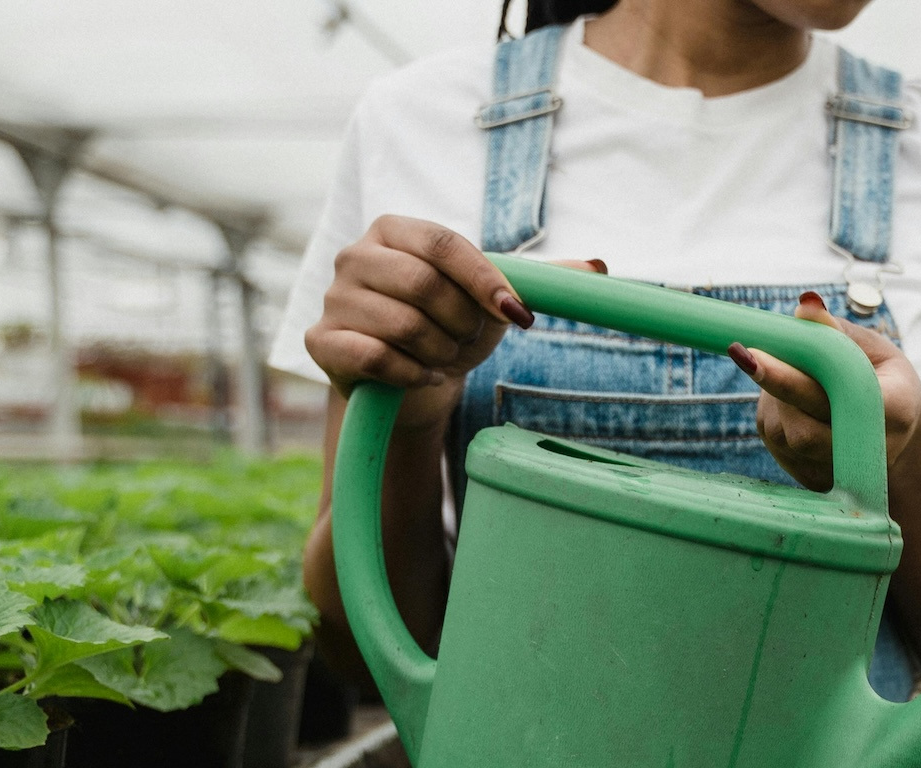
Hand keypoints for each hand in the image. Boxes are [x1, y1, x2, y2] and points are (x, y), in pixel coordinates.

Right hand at [305, 215, 603, 431]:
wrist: (412, 383)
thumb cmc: (452, 328)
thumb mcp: (495, 301)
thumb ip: (539, 281)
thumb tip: (599, 268)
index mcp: (395, 230)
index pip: (445, 244)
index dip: (486, 282)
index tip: (518, 315)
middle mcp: (355, 255)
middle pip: (424, 284)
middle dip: (462, 323)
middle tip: (466, 339)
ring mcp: (333, 298)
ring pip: (403, 325)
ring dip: (441, 351)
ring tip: (442, 356)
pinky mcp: (321, 342)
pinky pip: (377, 358)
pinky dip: (414, 374)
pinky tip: (422, 376)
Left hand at [734, 292, 920, 491]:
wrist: (894, 433)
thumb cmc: (882, 379)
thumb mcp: (872, 348)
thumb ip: (836, 331)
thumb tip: (804, 306)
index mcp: (895, 411)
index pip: (837, 398)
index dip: (790, 379)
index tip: (751, 355)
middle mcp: (869, 451)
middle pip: (803, 428)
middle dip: (772, 386)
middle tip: (743, 351)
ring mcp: (840, 472)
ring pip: (783, 432)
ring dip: (775, 397)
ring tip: (796, 375)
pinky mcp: (814, 479)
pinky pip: (777, 439)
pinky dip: (778, 412)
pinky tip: (796, 402)